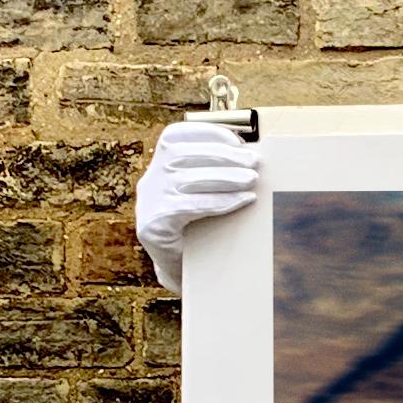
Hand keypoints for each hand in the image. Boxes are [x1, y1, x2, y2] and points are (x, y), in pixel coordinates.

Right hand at [135, 121, 258, 292]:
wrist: (182, 270)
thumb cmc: (201, 228)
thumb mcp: (204, 195)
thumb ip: (216, 173)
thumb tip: (252, 156)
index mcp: (158, 166)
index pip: (174, 136)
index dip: (205, 133)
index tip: (237, 140)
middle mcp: (149, 180)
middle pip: (182, 155)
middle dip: (222, 155)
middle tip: (254, 163)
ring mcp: (148, 203)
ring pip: (186, 179)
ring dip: (225, 177)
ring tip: (253, 180)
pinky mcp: (153, 225)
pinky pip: (188, 206)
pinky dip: (220, 201)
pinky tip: (244, 200)